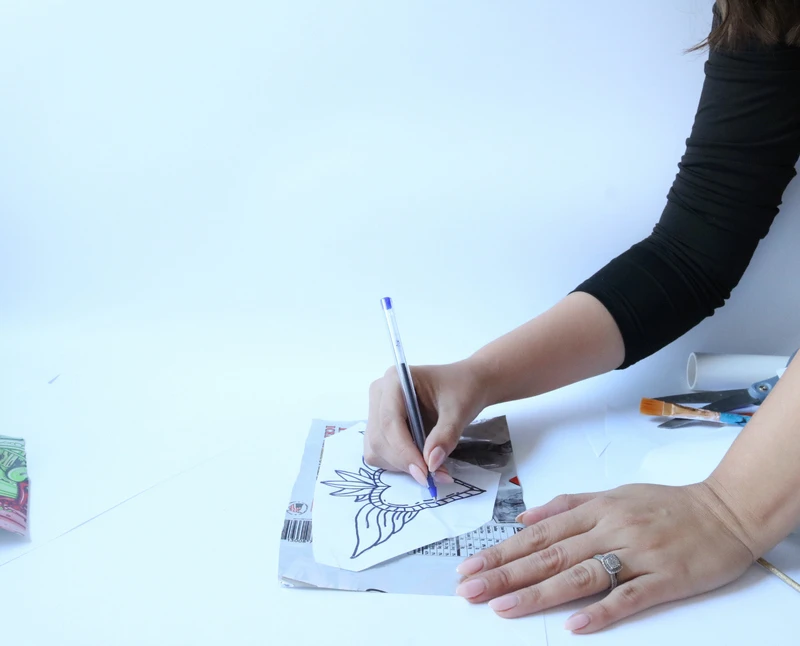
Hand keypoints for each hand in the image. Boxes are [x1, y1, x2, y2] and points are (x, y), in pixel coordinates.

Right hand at [364, 359, 490, 486]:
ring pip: (376, 448)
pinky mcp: (380, 425)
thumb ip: (445, 436)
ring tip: (431, 469)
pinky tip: (419, 461)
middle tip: (433, 476)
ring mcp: (377, 409)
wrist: (466, 384)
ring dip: (400, 465)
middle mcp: (380, 393)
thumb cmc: (462, 389)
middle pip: (379, 437)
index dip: (404, 450)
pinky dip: (398, 463)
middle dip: (404, 461)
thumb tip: (431, 464)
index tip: (425, 473)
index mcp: (395, 380)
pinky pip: (379, 451)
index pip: (390, 421)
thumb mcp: (459, 411)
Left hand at [454, 482, 755, 632]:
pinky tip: (575, 625)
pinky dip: (601, 610)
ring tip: (503, 607)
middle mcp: (610, 529)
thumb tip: (524, 517)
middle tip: (470, 589)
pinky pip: (629, 596)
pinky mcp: (665, 579)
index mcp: (596, 509)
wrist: (726, 511)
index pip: (538, 533)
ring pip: (580, 574)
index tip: (471, 566)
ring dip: (538, 592)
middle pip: (550, 554)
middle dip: (506, 573)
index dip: (502, 551)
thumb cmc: (666, 504)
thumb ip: (568, 506)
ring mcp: (637, 554)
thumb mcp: (612, 494)